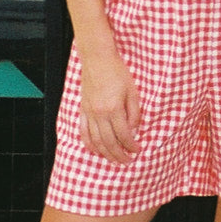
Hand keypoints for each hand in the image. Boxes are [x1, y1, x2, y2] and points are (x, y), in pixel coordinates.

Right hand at [78, 49, 141, 163]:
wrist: (98, 59)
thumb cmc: (117, 72)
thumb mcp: (133, 91)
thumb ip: (134, 112)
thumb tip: (134, 129)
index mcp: (114, 109)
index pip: (124, 135)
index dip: (131, 145)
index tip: (137, 150)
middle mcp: (99, 114)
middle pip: (109, 142)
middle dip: (119, 155)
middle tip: (127, 161)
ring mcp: (89, 113)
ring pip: (96, 141)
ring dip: (105, 153)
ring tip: (114, 160)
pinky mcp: (82, 110)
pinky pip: (83, 132)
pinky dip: (89, 144)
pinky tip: (95, 151)